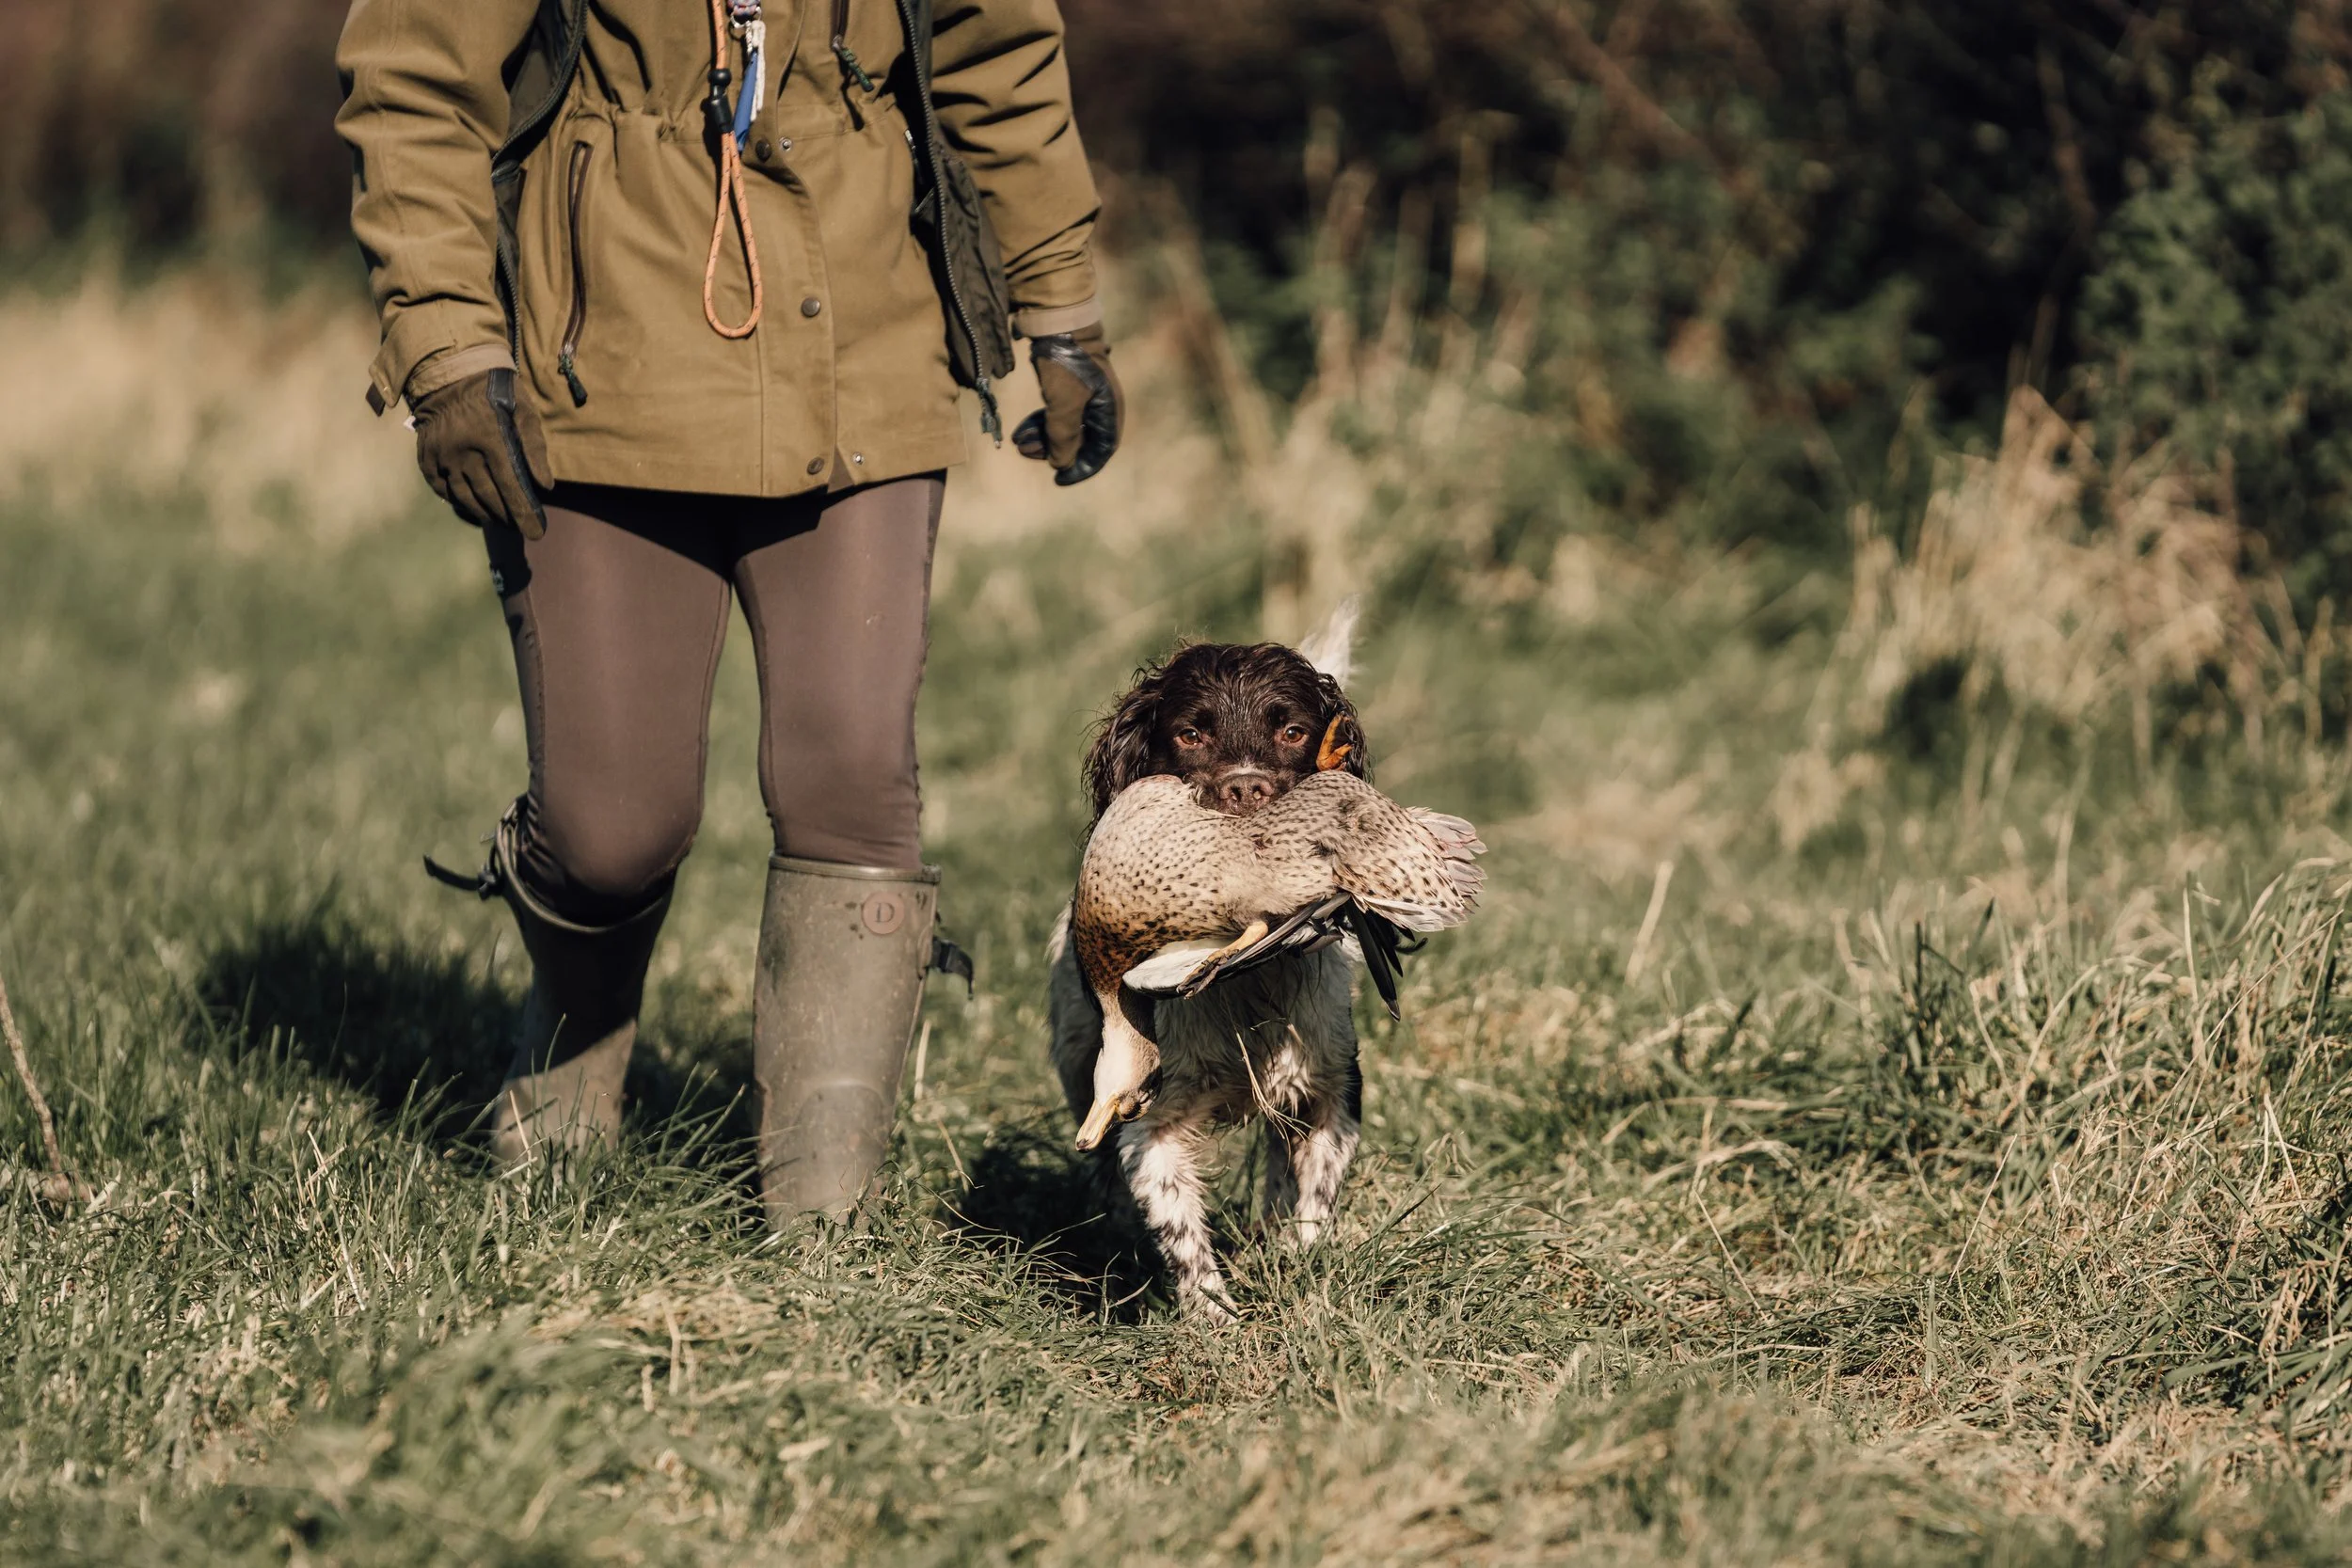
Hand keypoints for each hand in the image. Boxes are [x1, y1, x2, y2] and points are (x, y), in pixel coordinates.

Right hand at [411, 368, 553, 536]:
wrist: (450, 375)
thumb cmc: (497, 394)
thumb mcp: (523, 411)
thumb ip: (535, 448)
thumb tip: (545, 486)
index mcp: (490, 439)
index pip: (511, 486)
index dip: (524, 512)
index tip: (536, 532)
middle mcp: (463, 452)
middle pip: (488, 496)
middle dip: (507, 516)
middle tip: (521, 528)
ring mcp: (442, 456)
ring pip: (465, 497)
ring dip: (485, 513)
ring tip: (500, 521)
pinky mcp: (427, 457)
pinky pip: (442, 489)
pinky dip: (459, 502)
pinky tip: (474, 507)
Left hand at [1013, 324, 1121, 485]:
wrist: (1058, 320)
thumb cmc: (1066, 364)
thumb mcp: (1064, 405)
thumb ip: (1064, 438)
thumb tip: (1061, 464)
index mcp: (1109, 411)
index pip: (1101, 451)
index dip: (1081, 468)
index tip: (1060, 479)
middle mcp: (1101, 405)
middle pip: (1079, 440)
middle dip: (1052, 450)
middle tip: (1026, 453)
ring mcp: (1085, 394)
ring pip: (1064, 426)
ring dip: (1042, 438)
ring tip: (1017, 443)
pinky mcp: (1069, 385)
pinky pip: (1056, 413)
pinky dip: (1041, 423)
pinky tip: (1021, 430)